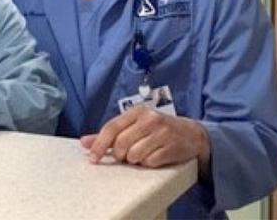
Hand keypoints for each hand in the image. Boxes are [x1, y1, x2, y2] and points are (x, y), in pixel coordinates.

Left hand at [80, 106, 210, 171]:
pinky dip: (148, 163)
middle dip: (119, 154)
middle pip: (121, 144)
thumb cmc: (157, 129)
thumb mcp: (134, 125)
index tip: (92, 158)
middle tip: (125, 155)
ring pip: (134, 155)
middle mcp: (149, 119)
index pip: (112, 127)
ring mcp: (162, 133)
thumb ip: (109, 134)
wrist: (192, 134)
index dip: (99, 144)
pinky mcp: (171, 147)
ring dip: (134, 160)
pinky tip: (154, 156)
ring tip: (142, 154)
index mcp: (136, 111)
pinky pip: (150, 163)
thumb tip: (84, 142)